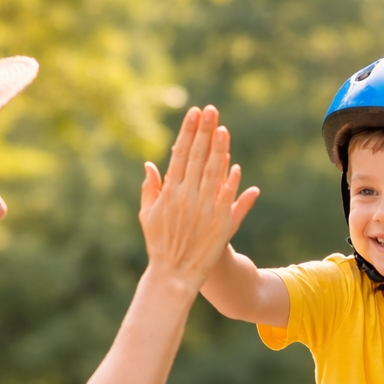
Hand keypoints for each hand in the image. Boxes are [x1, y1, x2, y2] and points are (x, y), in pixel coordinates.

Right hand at [138, 106, 259, 292]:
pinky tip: (235, 165)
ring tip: (223, 128)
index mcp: (169, 192)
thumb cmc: (159, 244)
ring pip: (214, 172)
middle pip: (198, 157)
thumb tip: (149, 165)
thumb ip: (149, 189)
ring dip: (219, 149)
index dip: (188, 132)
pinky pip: (227, 198)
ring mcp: (204, 209)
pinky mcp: (219, 223)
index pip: (180, 154)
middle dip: (204, 132)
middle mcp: (186, 197)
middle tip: (211, 110)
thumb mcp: (147, 215)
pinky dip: (231, 182)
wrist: (174, 274)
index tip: (194, 113)